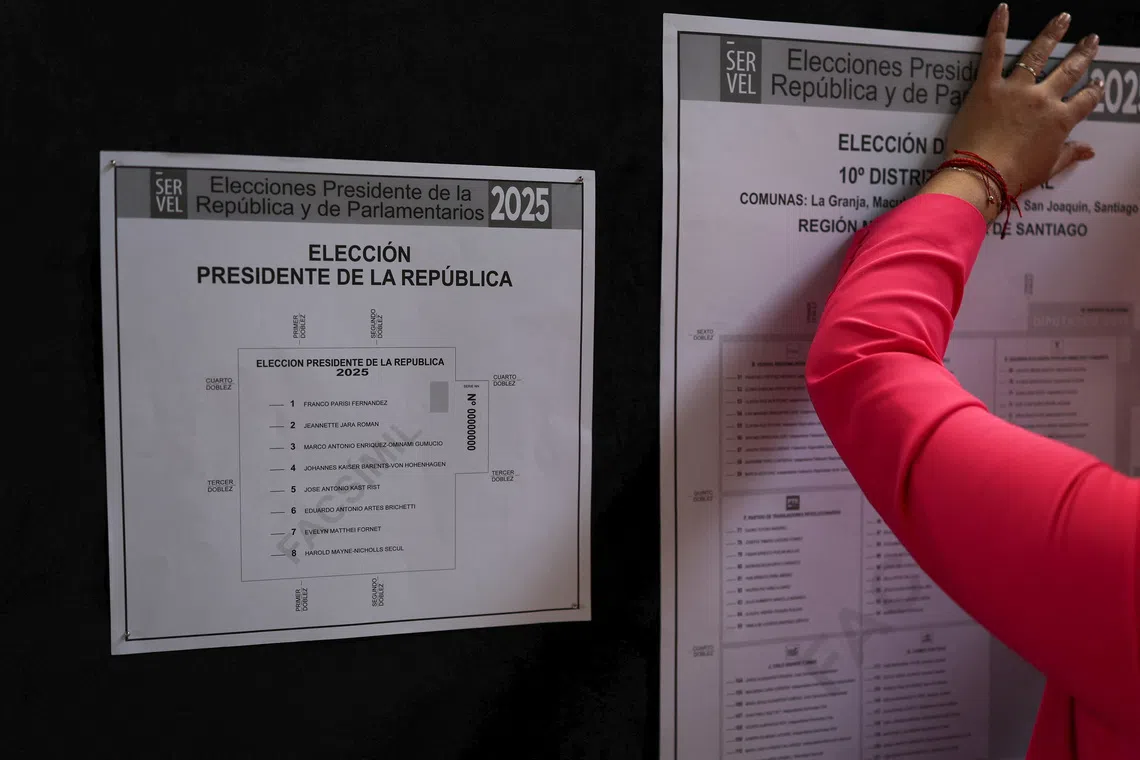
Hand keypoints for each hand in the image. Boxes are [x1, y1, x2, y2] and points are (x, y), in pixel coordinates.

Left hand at [943, 5, 1103, 197]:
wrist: (982, 175)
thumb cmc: (1014, 176)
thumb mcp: (1048, 169)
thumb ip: (1069, 155)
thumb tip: (1089, 151)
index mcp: (1060, 121)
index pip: (1085, 100)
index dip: (1093, 90)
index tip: (1097, 82)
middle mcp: (1043, 100)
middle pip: (1068, 71)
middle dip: (1082, 54)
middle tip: (1090, 39)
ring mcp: (1015, 90)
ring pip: (1038, 55)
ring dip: (1052, 34)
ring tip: (1063, 19)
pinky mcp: (987, 87)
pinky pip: (992, 53)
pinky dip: (997, 29)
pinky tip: (1002, 9)